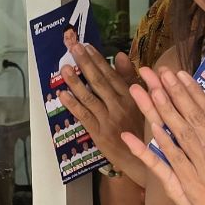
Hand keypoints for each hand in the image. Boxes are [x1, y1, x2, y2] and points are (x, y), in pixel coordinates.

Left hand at [53, 31, 150, 187]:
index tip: (85, 45)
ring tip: (63, 68)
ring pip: (89, 97)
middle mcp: (120, 105)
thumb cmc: (140, 127)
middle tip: (72, 47)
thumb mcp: (141, 100)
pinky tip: (62, 94)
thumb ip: (129, 77)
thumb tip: (120, 55)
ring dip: (75, 82)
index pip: (111, 73)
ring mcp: (109, 119)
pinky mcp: (100, 133)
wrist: (142, 159)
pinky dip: (73, 105)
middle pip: (99, 81)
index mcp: (131, 96)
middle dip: (84, 63)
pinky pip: (84, 116)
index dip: (97, 59)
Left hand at [121, 66, 204, 204]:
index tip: (179, 74)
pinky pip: (166, 161)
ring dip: (161, 110)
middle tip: (157, 72)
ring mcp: (199, 166)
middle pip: (190, 115)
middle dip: (173, 92)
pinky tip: (136, 133)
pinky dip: (150, 147)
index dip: (192, 91)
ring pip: (177, 132)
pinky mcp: (187, 182)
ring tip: (146, 90)